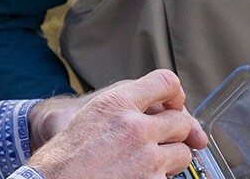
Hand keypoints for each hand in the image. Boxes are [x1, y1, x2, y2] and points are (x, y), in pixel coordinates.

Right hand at [27, 69, 206, 178]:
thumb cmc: (67, 154)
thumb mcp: (94, 113)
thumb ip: (125, 105)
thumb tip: (164, 106)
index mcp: (118, 102)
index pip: (166, 82)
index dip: (175, 93)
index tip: (174, 103)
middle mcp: (135, 127)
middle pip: (180, 121)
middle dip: (174, 131)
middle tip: (161, 140)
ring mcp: (146, 159)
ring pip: (182, 153)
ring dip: (171, 159)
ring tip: (149, 163)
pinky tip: (138, 177)